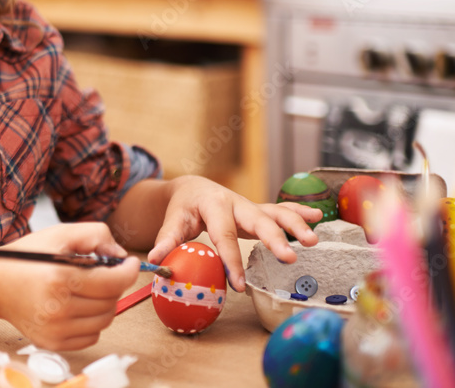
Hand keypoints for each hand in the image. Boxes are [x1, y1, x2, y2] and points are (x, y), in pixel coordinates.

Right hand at [0, 222, 139, 350]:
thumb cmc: (27, 256)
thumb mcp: (59, 234)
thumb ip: (95, 234)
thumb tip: (120, 254)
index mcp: (61, 278)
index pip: (113, 282)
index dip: (128, 271)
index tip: (130, 264)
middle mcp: (58, 308)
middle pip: (111, 301)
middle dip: (113, 284)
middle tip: (103, 272)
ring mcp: (56, 329)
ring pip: (104, 320)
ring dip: (104, 303)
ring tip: (90, 288)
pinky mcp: (53, 343)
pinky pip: (91, 336)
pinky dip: (92, 320)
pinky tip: (79, 305)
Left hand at [146, 176, 320, 291]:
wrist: (193, 188)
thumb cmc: (183, 208)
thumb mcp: (173, 221)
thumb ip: (167, 240)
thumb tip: (155, 262)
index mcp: (213, 205)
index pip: (223, 235)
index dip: (231, 260)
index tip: (239, 284)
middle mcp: (236, 202)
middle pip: (258, 219)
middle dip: (274, 239)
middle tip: (289, 257)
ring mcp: (251, 206)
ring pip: (276, 213)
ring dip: (295, 225)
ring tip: (313, 240)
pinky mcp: (260, 211)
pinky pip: (282, 210)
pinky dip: (300, 212)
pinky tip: (318, 218)